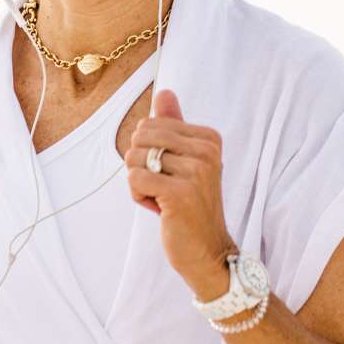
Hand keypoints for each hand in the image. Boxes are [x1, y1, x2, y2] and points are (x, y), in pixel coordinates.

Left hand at [125, 89, 235, 299]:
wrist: (208, 252)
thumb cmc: (192, 208)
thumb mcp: (186, 163)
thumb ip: (175, 127)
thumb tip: (164, 92)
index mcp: (209, 138)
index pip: (151, 124)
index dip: (149, 153)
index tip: (171, 175)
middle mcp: (206, 150)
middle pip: (140, 137)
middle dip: (140, 165)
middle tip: (163, 189)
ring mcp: (195, 171)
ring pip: (134, 158)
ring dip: (139, 184)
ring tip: (163, 200)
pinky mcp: (180, 193)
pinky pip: (135, 179)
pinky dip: (138, 197)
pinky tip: (159, 210)